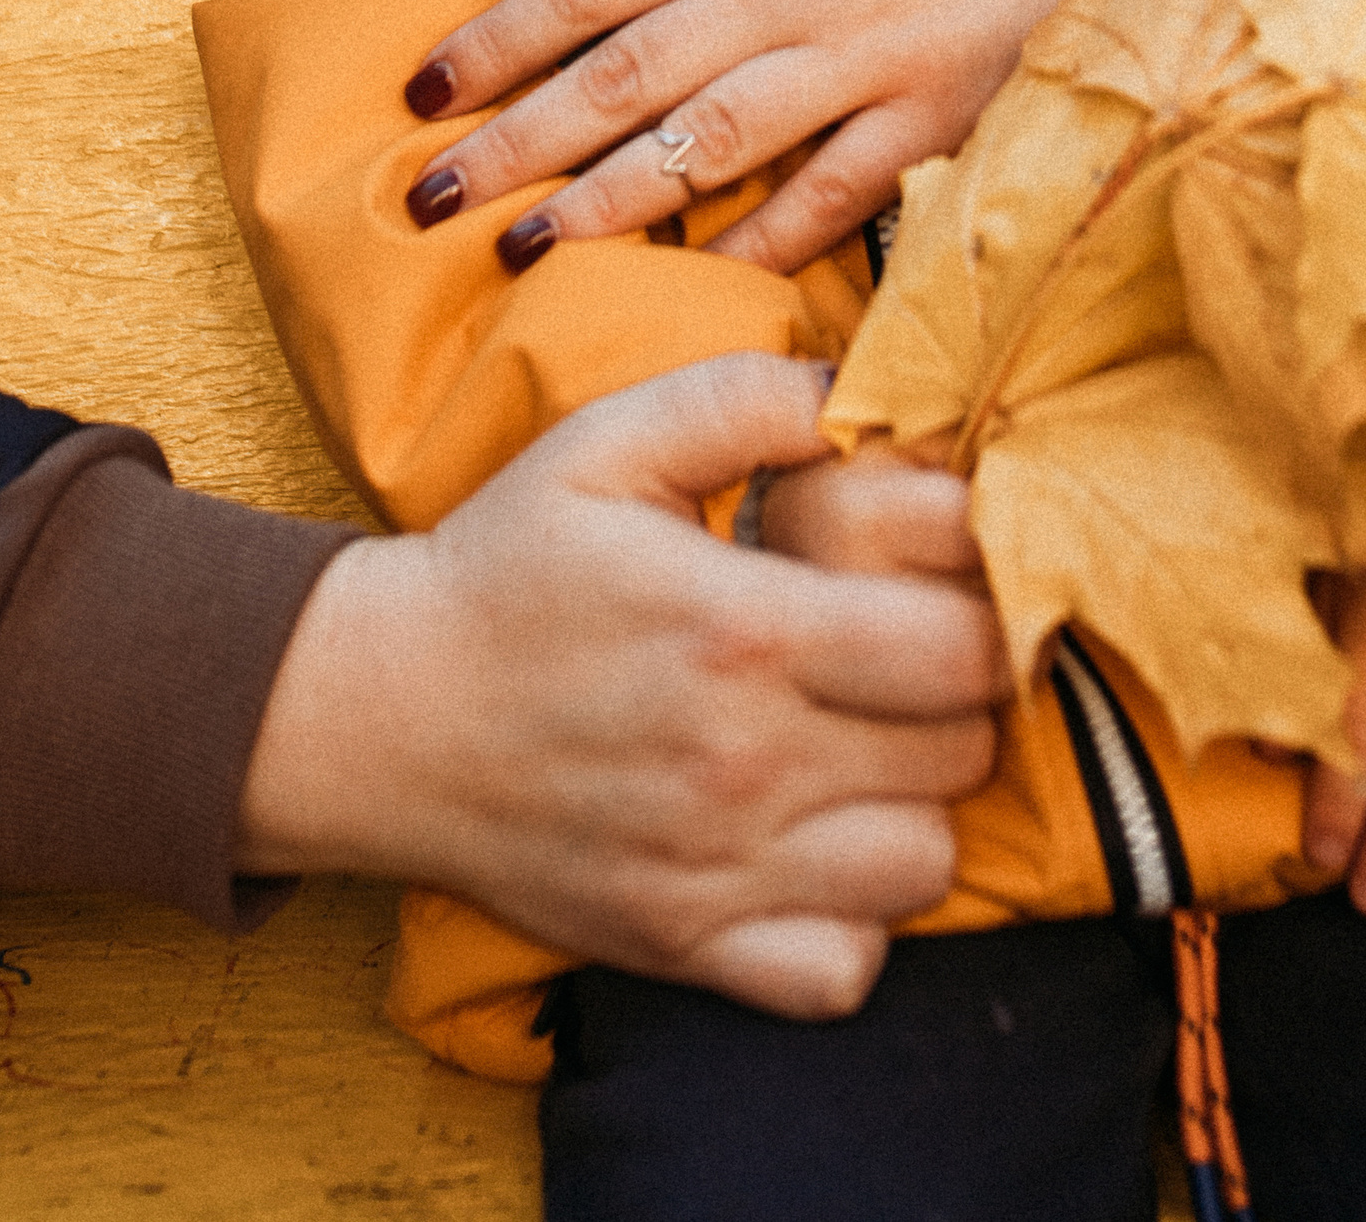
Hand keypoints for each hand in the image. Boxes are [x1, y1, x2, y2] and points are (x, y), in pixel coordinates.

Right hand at [235, 355, 1007, 1016]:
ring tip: (863, 743)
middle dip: (955, 694)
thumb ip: (745, 401)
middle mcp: (743, 768)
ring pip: (925, 866)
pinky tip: (816, 842)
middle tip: (901, 649)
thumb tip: (860, 395)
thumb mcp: (608, 442)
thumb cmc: (509, 568)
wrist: (382, 715)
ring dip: (914, 802)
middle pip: (960, 754)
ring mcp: (717, 874)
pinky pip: (845, 971)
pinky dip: (854, 918)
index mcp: (741, 634)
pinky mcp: (685, 949)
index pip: (963, 649)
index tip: (946, 576)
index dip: (983, 604)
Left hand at [402, 0, 1252, 274]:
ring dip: (606, 205)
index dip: (497, 41)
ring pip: (709, 146)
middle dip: (514, 144)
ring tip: (522, 251)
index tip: (421, 92)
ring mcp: (876, 53)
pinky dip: (768, 238)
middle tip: (423, 203)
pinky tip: (699, 274)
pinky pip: (840, 193)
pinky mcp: (953, 109)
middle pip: (623, 76)